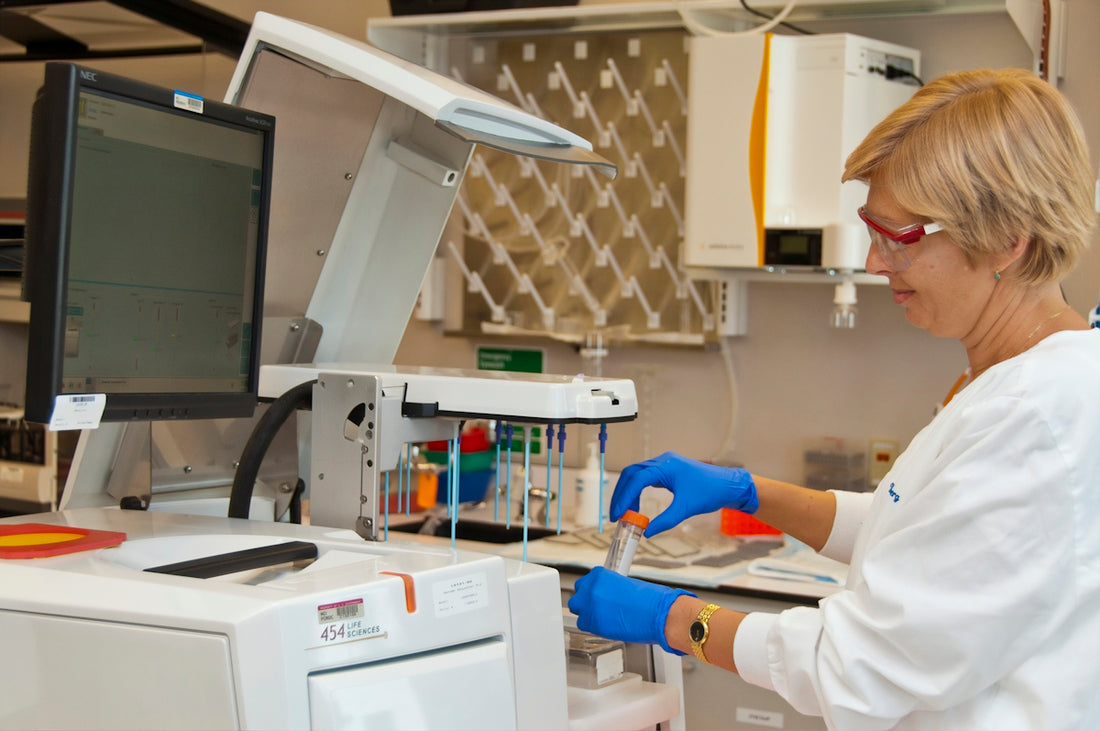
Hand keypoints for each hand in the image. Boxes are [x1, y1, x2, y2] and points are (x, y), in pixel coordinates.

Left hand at [567, 566, 693, 654]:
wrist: (657, 613)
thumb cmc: (649, 600)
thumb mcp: (627, 585)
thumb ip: (610, 589)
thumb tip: (606, 596)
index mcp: (600, 575)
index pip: (586, 581)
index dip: (592, 590)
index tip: (598, 595)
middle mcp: (591, 589)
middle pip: (578, 595)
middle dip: (586, 601)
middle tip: (598, 607)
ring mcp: (590, 606)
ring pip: (577, 610)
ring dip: (587, 613)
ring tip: (602, 617)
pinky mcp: (592, 623)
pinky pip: (583, 624)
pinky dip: (592, 626)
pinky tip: (605, 625)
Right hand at [610, 451, 757, 536]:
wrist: (728, 485)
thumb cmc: (710, 492)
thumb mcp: (686, 509)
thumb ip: (665, 521)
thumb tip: (647, 533)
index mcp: (666, 465)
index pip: (636, 479)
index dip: (623, 497)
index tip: (617, 514)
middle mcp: (662, 461)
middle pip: (631, 474)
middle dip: (620, 494)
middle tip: (615, 514)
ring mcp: (664, 464)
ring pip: (636, 475)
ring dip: (628, 493)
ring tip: (626, 513)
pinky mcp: (667, 470)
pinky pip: (645, 477)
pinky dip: (637, 491)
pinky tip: (636, 505)